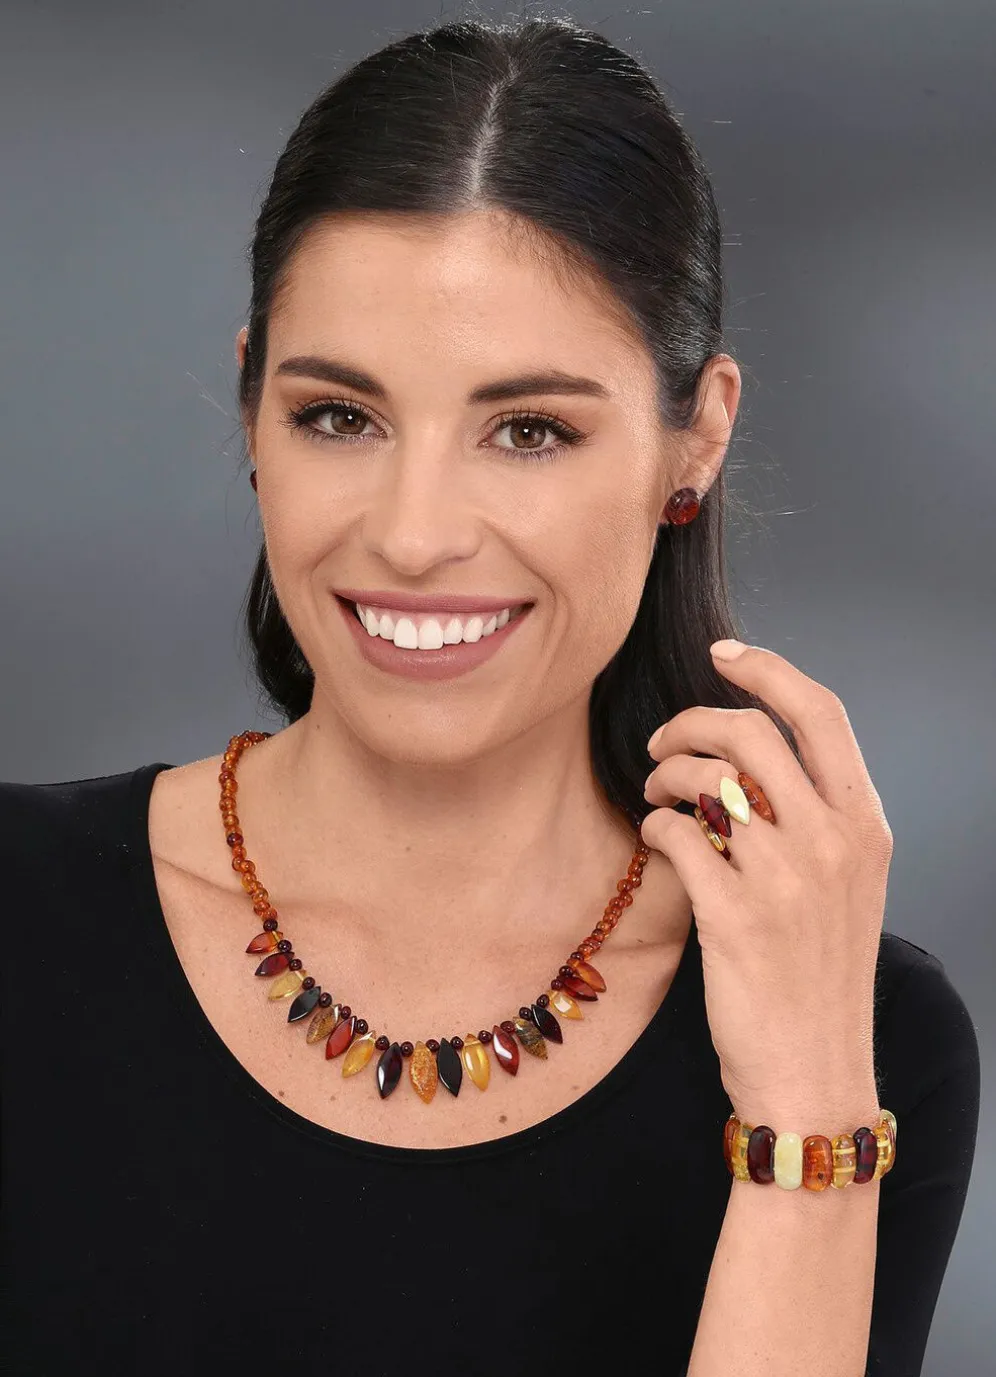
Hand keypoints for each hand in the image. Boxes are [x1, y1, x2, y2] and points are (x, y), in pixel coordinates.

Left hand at [642, 640, 893, 1126]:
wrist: (814, 1069)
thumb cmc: (817, 973)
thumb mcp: (846, 885)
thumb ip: (815, 817)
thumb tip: (749, 753)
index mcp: (866, 826)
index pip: (821, 712)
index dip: (767, 669)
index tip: (723, 653)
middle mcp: (833, 841)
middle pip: (750, 731)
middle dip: (691, 720)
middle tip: (662, 741)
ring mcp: (786, 878)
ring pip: (706, 777)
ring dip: (665, 772)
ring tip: (654, 794)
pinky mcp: (735, 915)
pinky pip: (676, 833)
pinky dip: (654, 825)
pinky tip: (655, 838)